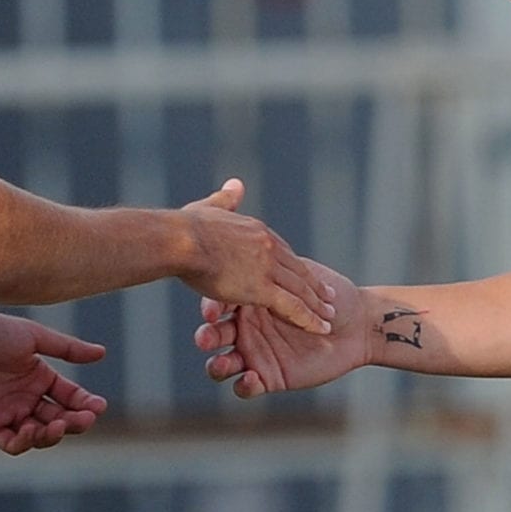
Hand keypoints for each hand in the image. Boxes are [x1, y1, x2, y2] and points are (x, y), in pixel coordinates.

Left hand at [0, 306, 107, 454]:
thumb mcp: (33, 336)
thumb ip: (67, 348)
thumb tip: (102, 353)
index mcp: (39, 376)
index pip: (69, 396)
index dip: (85, 403)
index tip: (98, 406)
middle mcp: (26, 398)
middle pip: (59, 418)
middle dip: (75, 421)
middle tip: (85, 419)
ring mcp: (8, 413)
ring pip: (39, 435)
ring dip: (53, 434)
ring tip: (59, 424)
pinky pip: (12, 443)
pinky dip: (26, 442)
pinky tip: (33, 430)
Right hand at [180, 179, 337, 334]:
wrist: (179, 240)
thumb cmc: (186, 227)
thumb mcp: (210, 207)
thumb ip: (226, 200)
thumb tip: (236, 184)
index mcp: (258, 231)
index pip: (284, 252)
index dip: (297, 267)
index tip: (308, 276)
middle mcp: (269, 247)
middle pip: (299, 271)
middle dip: (316, 286)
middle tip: (330, 298)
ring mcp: (267, 267)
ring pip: (301, 290)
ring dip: (318, 305)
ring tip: (330, 316)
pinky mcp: (261, 288)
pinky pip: (292, 306)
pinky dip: (308, 318)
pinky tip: (320, 327)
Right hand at [193, 260, 368, 397]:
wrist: (358, 324)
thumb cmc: (332, 296)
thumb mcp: (302, 275)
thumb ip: (277, 270)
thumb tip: (251, 252)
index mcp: (250, 302)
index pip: (221, 306)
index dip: (212, 308)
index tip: (210, 311)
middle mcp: (246, 329)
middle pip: (215, 335)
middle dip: (207, 337)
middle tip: (204, 338)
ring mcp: (255, 355)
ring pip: (223, 363)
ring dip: (217, 364)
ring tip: (220, 363)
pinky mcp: (268, 378)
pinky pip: (247, 387)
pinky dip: (244, 386)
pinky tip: (250, 378)